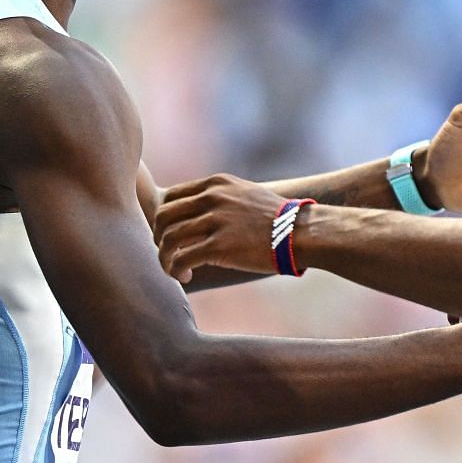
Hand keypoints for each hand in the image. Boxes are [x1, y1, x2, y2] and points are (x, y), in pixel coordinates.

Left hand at [155, 174, 285, 282]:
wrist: (302, 233)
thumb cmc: (278, 220)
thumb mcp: (246, 195)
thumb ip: (221, 199)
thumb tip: (201, 216)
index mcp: (216, 184)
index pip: (172, 196)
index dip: (165, 218)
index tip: (170, 235)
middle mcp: (212, 198)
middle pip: (163, 216)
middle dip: (159, 238)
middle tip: (168, 254)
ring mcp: (215, 221)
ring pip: (168, 239)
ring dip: (166, 258)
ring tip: (175, 270)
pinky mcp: (219, 246)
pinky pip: (181, 258)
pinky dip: (176, 270)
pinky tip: (186, 277)